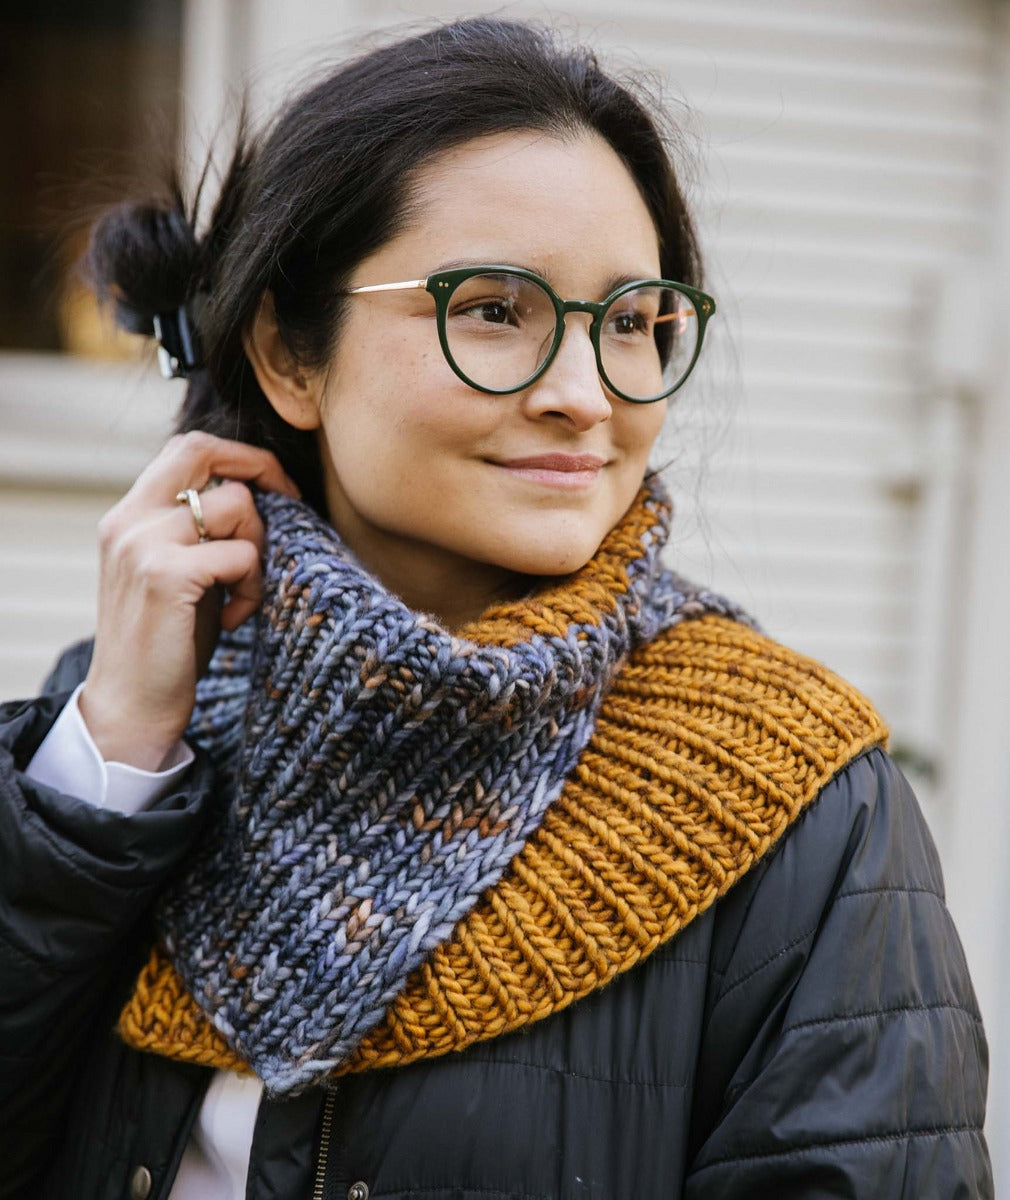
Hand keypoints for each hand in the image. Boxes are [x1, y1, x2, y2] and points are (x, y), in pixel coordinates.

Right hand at [79, 431, 300, 769]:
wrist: (131, 706)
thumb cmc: (167, 642)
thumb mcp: (180, 572)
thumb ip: (202, 531)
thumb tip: (262, 495)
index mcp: (129, 515)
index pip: (188, 447)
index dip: (241, 457)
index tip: (278, 490)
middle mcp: (128, 520)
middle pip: (204, 451)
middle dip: (260, 472)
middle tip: (290, 508)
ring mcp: (143, 544)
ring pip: (236, 505)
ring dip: (260, 548)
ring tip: (245, 593)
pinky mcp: (166, 575)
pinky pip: (242, 554)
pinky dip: (254, 586)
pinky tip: (237, 617)